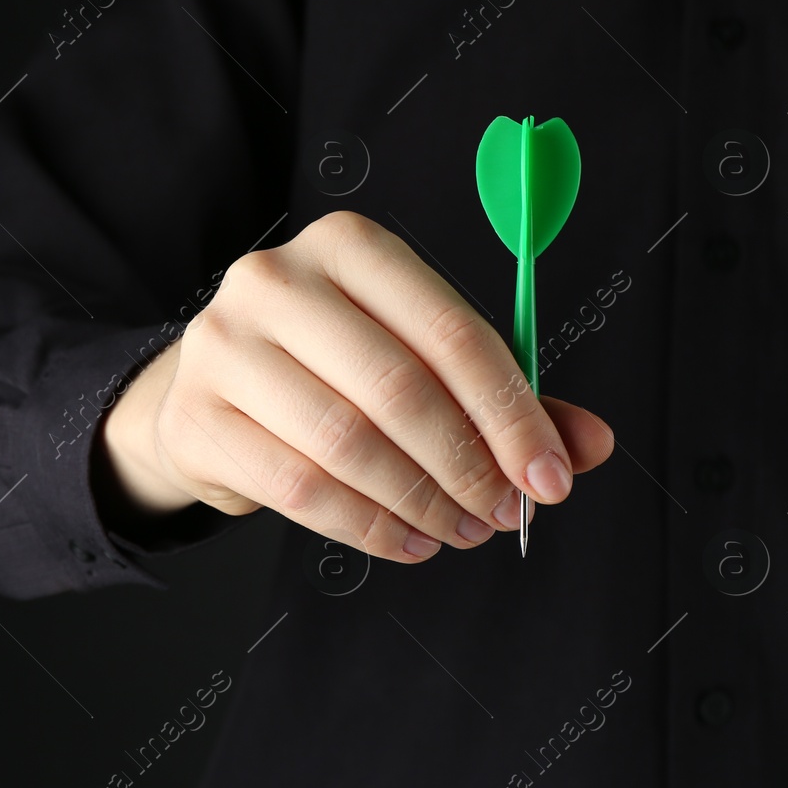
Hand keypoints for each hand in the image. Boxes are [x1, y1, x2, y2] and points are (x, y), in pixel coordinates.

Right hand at [93, 211, 614, 561]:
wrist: (208, 393)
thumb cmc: (331, 369)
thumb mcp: (418, 358)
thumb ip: (504, 397)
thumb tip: (589, 445)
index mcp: (351, 247)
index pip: (452, 332)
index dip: (511, 415)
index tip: (548, 477)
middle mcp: (279, 280)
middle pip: (400, 388)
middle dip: (468, 465)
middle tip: (502, 514)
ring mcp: (226, 345)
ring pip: (348, 443)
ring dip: (422, 502)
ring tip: (459, 531)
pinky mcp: (197, 416)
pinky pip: (301, 489)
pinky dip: (369, 527)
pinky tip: (407, 540)